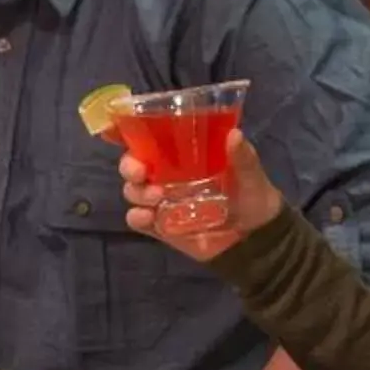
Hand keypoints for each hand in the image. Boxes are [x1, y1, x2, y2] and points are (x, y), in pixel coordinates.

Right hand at [117, 131, 282, 261]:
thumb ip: (243, 158)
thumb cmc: (253, 198)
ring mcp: (162, 201)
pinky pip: (138, 219)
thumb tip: (235, 134)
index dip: (126, 130)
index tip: (112, 128)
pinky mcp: (161, 226)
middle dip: (129, 165)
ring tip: (157, 196)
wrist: (257, 241)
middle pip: (132, 164)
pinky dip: (137, 216)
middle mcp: (167, 174)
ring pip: (132, 190)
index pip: (150, 137)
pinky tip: (149, 216)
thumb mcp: (252, 176)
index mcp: (184, 154)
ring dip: (137, 191)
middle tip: (141, 171)